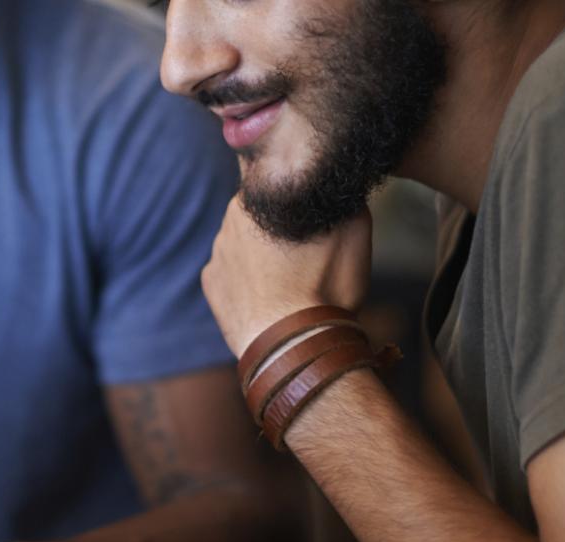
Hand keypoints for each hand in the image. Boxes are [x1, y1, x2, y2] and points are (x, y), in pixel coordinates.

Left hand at [200, 195, 372, 357]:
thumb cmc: (325, 286)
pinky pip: (231, 269)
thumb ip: (342, 196)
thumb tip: (336, 187)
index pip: (274, 171)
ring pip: (243, 240)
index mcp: (261, 195)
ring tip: (290, 277)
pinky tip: (269, 293)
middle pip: (259, 208)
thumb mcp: (354, 229)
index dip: (294, 183)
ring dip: (262, 251)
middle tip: (305, 248)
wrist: (291, 346)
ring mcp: (217, 251)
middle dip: (279, 221)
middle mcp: (230, 217)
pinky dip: (247, 277)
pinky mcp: (210, 282)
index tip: (310, 203)